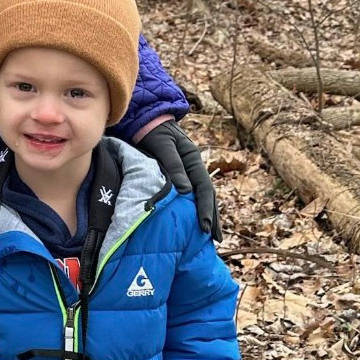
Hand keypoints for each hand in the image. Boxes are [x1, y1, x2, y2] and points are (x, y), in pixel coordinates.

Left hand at [137, 119, 220, 239]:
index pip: (204, 188)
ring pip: (201, 197)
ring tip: (210, 236)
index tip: (205, 227)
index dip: (206, 209)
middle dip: (212, 217)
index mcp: (193, 160)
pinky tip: (194, 221)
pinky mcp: (178, 175)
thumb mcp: (163, 145)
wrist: (145, 120)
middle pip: (207, 196)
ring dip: (207, 215)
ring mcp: (188, 171)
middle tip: (214, 239)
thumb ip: (173, 166)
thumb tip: (185, 191)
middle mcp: (194, 167)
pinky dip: (193, 208)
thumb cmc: (152, 131)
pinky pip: (189, 195)